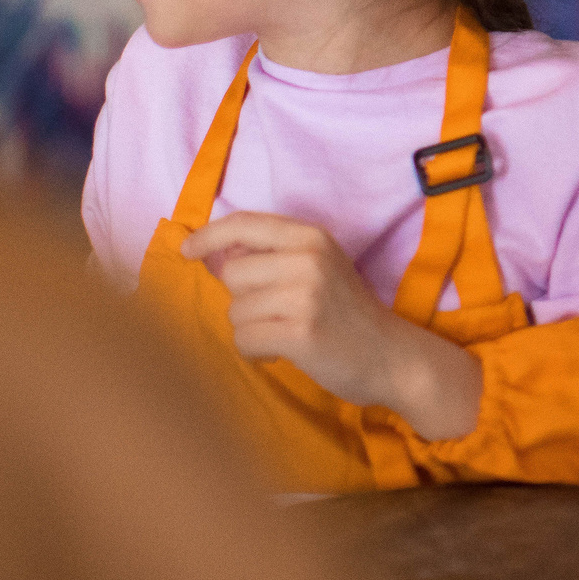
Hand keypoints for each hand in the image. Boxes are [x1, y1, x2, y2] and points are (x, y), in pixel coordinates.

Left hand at [184, 211, 483, 440]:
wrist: (391, 355)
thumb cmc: (346, 312)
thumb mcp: (318, 266)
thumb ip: (273, 254)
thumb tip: (213, 253)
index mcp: (312, 236)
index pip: (245, 223)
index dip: (208, 235)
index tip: (187, 251)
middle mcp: (309, 258)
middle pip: (232, 272)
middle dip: (244, 298)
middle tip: (276, 312)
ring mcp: (306, 296)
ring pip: (235, 310)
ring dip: (251, 329)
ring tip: (283, 333)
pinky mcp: (301, 334)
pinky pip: (244, 340)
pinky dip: (255, 352)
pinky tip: (281, 352)